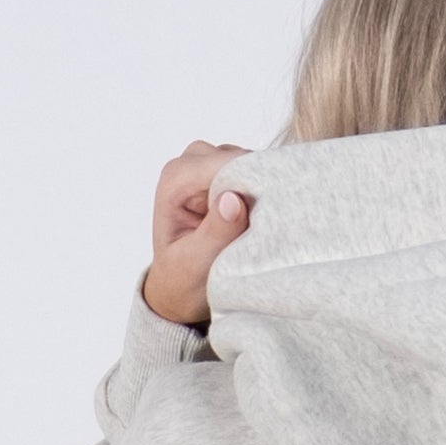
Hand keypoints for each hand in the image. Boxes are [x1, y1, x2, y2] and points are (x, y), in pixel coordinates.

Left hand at [141, 140, 251, 325]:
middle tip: (264, 222)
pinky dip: (264, 190)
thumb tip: (233, 199)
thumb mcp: (197, 262)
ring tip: (260, 223)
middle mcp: (191, 164)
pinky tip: (262, 216)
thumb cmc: (184, 276)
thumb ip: (216, 231)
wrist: (182, 286)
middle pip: (238, 158)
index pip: (221, 165)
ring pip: (250, 161)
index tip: (270, 208)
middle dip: (256, 185)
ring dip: (261, 189)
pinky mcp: (228, 173)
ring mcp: (210, 165)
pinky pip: (255, 170)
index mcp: (175, 180)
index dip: (249, 182)